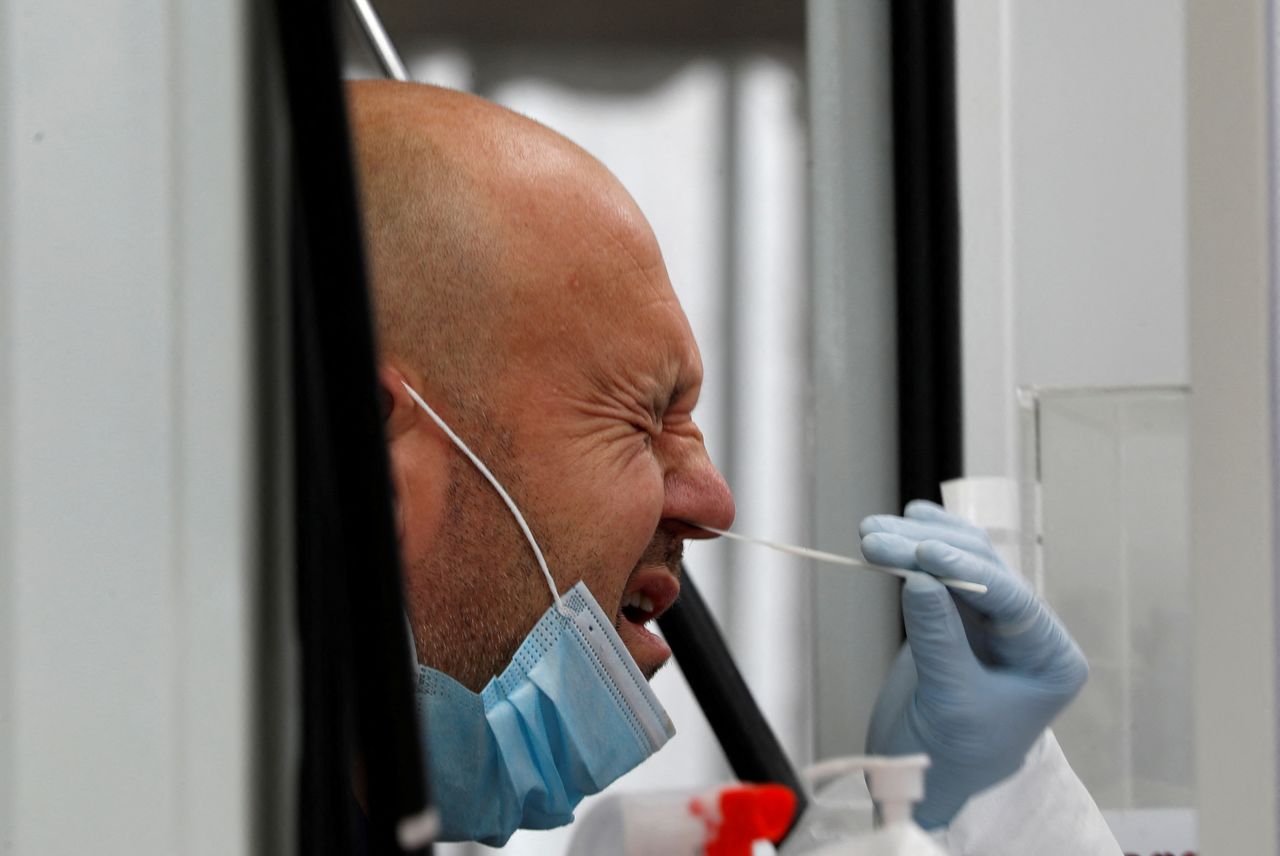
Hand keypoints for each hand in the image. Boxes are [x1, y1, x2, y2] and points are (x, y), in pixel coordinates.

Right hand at [859, 500, 1087, 828]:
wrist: (924, 784)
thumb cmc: (950, 758)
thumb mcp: (949, 703)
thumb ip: (938, 640)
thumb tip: (918, 578)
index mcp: (1049, 660)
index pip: (1013, 599)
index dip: (966, 569)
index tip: (922, 551)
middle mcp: (1028, 634)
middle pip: (982, 573)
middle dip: (926, 551)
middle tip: (872, 539)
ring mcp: (993, 623)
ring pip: (960, 565)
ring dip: (915, 543)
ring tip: (870, 532)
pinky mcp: (959, 619)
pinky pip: (944, 574)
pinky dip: (920, 549)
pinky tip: (906, 522)